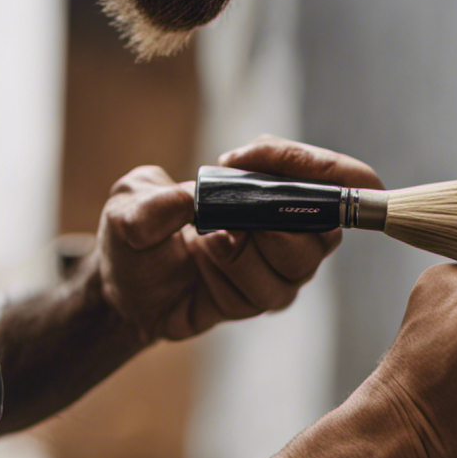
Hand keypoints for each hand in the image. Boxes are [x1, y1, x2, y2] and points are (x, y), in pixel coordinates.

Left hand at [96, 136, 382, 341]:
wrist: (125, 290)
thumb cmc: (139, 233)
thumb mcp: (130, 204)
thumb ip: (155, 200)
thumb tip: (190, 200)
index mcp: (276, 188)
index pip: (332, 176)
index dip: (316, 167)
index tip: (252, 156)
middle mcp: (290, 228)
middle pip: (328, 227)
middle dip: (278, 217)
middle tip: (232, 214)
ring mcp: (280, 269)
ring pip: (298, 265)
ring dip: (245, 252)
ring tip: (207, 241)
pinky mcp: (262, 300)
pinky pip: (266, 293)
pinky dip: (231, 280)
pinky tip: (205, 272)